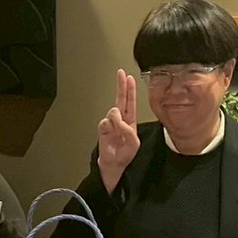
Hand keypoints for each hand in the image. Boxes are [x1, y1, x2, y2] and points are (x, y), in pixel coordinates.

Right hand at [96, 69, 140, 193]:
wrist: (113, 164)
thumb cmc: (124, 154)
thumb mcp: (134, 143)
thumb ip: (128, 129)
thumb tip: (117, 116)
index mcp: (130, 121)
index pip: (131, 102)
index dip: (130, 89)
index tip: (129, 77)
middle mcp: (120, 119)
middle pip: (121, 99)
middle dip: (121, 85)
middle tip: (121, 73)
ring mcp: (111, 123)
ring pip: (113, 112)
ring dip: (117, 121)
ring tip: (118, 133)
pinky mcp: (103, 128)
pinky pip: (105, 122)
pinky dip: (109, 127)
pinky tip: (110, 134)